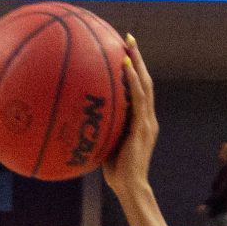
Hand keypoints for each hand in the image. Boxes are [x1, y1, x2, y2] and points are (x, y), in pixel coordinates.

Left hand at [103, 34, 157, 197]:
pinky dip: (133, 82)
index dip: (134, 70)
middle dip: (138, 58)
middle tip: (129, 38)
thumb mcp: (105, 144)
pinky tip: (126, 67)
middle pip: (145, 81)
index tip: (125, 52)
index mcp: (141, 121)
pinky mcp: (143, 127)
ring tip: (129, 45)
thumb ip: (100, 129)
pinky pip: (139, 99)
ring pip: (145, 85)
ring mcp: (147, 121)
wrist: (130, 187)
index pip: (139, 90)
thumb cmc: (115, 171)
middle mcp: (147, 118)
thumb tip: (79, 118)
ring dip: (138, 63)